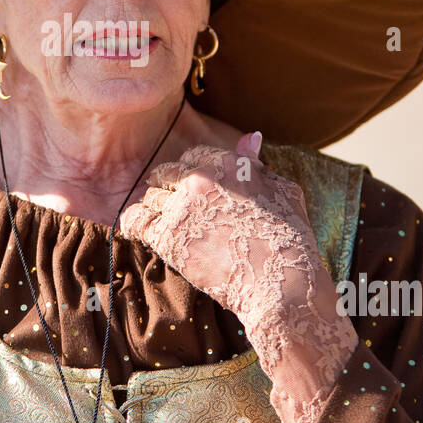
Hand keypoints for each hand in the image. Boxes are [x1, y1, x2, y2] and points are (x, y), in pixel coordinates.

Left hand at [119, 132, 357, 422]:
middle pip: (166, 172)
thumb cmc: (291, 241)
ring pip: (150, 195)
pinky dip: (132, 224)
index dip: (193, 174)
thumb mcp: (283, 191)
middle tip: (178, 212)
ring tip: (164, 226)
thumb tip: (250, 137)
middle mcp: (201, 178)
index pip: (194, 156)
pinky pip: (133, 220)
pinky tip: (138, 233)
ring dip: (155, 208)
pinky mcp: (168, 237)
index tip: (197, 194)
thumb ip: (258, 163)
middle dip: (169, 188)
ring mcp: (182, 207)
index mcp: (228, 163)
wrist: (282, 286)